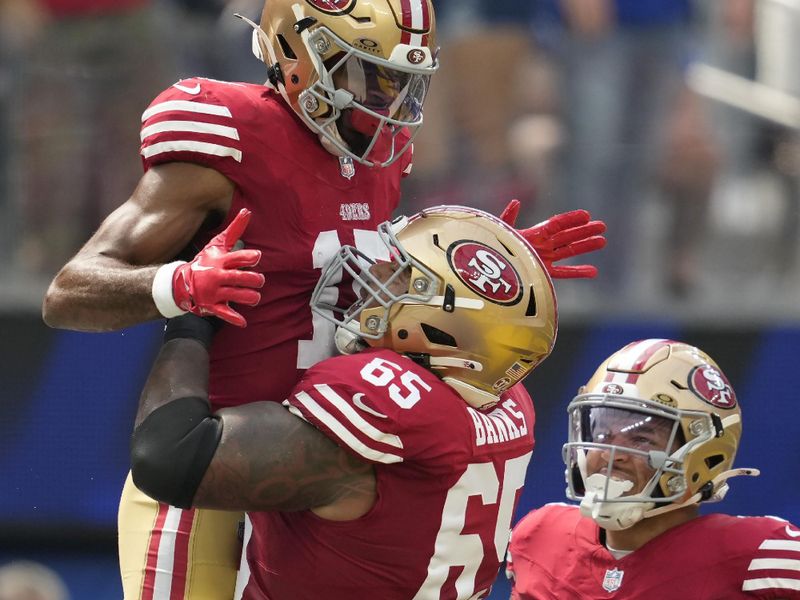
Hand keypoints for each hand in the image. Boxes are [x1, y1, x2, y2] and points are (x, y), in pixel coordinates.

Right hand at [172, 208, 264, 326]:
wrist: (181, 282)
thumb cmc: (205, 261)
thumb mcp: (218, 244)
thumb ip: (234, 229)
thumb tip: (247, 210)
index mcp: (220, 261)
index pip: (236, 258)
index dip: (248, 257)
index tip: (257, 256)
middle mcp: (217, 276)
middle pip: (239, 278)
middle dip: (253, 280)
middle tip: (258, 280)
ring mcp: (214, 292)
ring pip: (237, 296)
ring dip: (250, 297)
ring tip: (255, 296)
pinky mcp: (211, 306)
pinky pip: (224, 314)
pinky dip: (234, 319)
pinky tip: (244, 321)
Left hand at [499, 199, 606, 278]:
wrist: (490, 270)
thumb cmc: (493, 248)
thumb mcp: (500, 231)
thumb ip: (509, 218)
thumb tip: (516, 202)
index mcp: (534, 233)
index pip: (556, 224)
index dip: (570, 219)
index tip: (586, 215)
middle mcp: (542, 245)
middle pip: (567, 236)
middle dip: (584, 231)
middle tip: (602, 226)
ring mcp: (545, 259)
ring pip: (569, 252)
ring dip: (586, 247)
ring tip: (603, 241)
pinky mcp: (544, 273)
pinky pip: (564, 273)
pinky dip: (578, 272)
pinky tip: (594, 271)